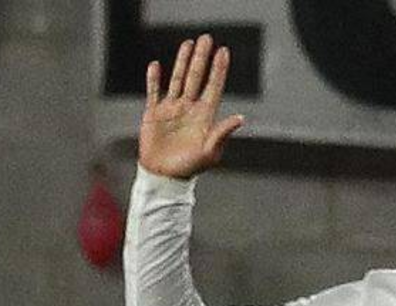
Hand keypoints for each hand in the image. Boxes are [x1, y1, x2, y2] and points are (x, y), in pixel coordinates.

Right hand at [139, 34, 244, 179]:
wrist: (164, 176)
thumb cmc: (190, 167)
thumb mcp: (210, 152)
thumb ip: (222, 133)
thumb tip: (241, 118)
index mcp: (204, 116)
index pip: (213, 87)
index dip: (219, 69)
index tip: (224, 51)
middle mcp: (190, 108)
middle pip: (196, 77)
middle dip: (201, 58)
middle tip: (206, 38)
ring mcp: (172, 109)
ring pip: (177, 80)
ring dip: (182, 61)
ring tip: (187, 43)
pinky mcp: (154, 114)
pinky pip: (154, 92)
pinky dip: (154, 79)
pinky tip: (156, 65)